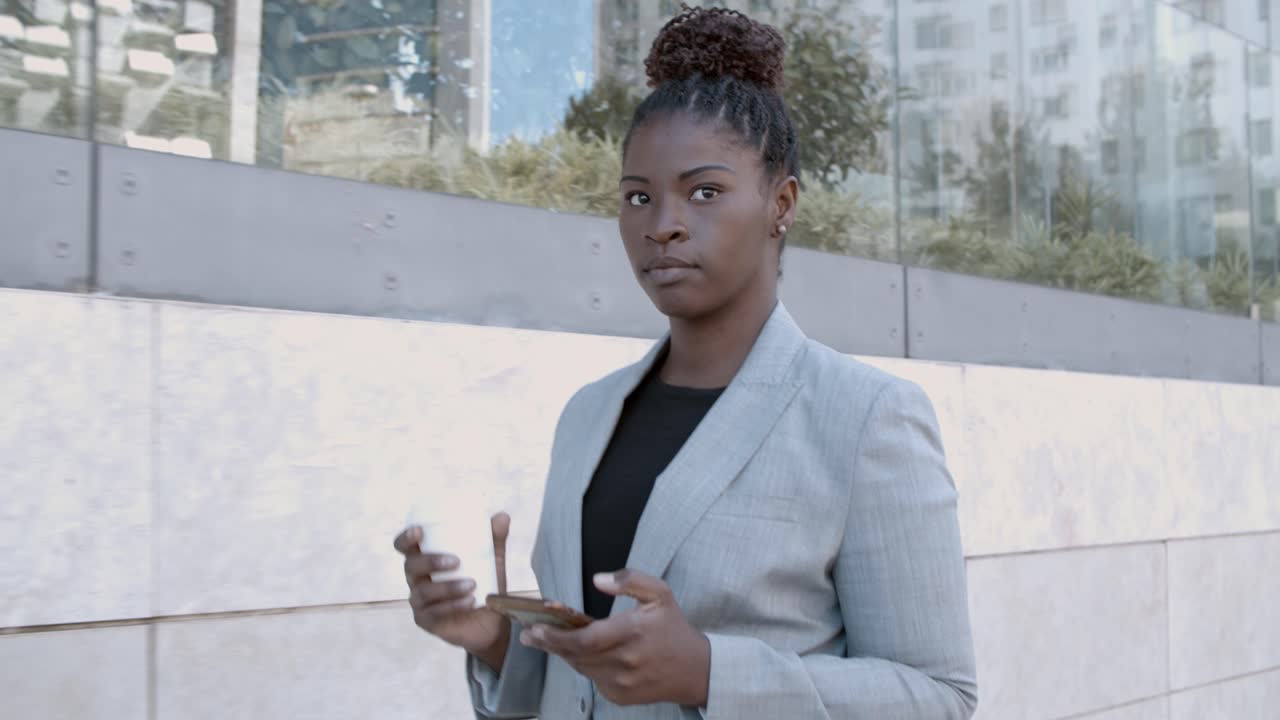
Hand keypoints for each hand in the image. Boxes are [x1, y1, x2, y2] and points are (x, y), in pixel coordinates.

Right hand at [393, 512, 512, 670]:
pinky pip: (433, 613)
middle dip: (431, 561)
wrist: (493, 619)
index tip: (420, 532)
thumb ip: (495, 539)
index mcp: (426, 558)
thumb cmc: (484, 583)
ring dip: (447, 587)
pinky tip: (469, 601)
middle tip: (457, 561)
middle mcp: (417, 578)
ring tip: (472, 585)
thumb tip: (502, 516)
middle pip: (410, 566)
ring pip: (423, 591)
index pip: (405, 546)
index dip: (406, 538)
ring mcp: (419, 601)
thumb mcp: (492, 559)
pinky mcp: (426, 621)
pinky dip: (453, 605)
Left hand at [519, 570, 709, 707]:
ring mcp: (621, 683)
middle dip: (549, 644)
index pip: (583, 638)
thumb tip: (597, 580)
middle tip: (530, 635)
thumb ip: (630, 579)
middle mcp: (624, 661)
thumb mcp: (659, 593)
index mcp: (632, 632)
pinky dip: (583, 666)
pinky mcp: (620, 696)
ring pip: (580, 668)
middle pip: (575, 655)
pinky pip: (592, 679)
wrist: (695, 669)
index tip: (534, 628)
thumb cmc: (673, 627)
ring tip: (549, 640)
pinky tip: (579, 654)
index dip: (554, 636)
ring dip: (563, 654)